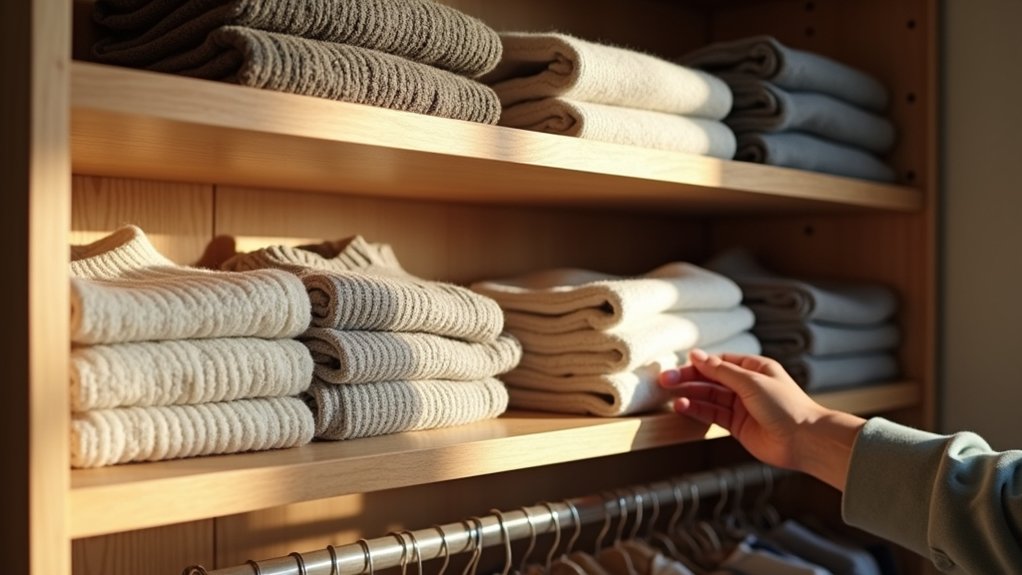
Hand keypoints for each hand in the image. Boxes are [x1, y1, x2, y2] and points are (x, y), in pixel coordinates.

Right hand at [658, 349, 865, 490]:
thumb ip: (721, 371)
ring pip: (709, 398)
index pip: (720, 362)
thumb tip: (697, 355)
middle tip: (666, 380)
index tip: (679, 365)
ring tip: (672, 397)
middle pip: (711, 379)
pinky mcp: (737, 426)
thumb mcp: (751, 382)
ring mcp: (741, 406)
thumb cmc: (786, 406)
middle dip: (689, 379)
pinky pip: (712, 415)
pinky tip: (684, 407)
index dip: (699, 363)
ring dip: (691, 396)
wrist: (805, 441)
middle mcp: (747, 386)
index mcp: (755, 368)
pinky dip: (697, 411)